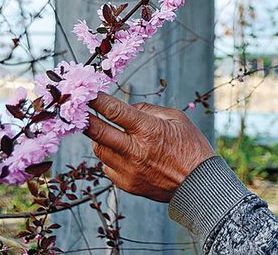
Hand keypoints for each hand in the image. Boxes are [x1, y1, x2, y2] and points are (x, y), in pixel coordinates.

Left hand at [84, 92, 214, 201]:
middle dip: (85, 119)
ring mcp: (129, 170)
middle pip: (98, 132)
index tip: (87, 94)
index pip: (115, 111)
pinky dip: (111, 158)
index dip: (97, 100)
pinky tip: (125, 154)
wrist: (199, 184)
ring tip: (111, 134)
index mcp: (149, 130)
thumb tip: (127, 108)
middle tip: (78, 111)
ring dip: (100, 139)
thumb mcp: (176, 118)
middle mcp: (135, 151)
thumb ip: (149, 110)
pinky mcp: (127, 184)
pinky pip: (108, 167)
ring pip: (100, 150)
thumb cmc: (191, 147)